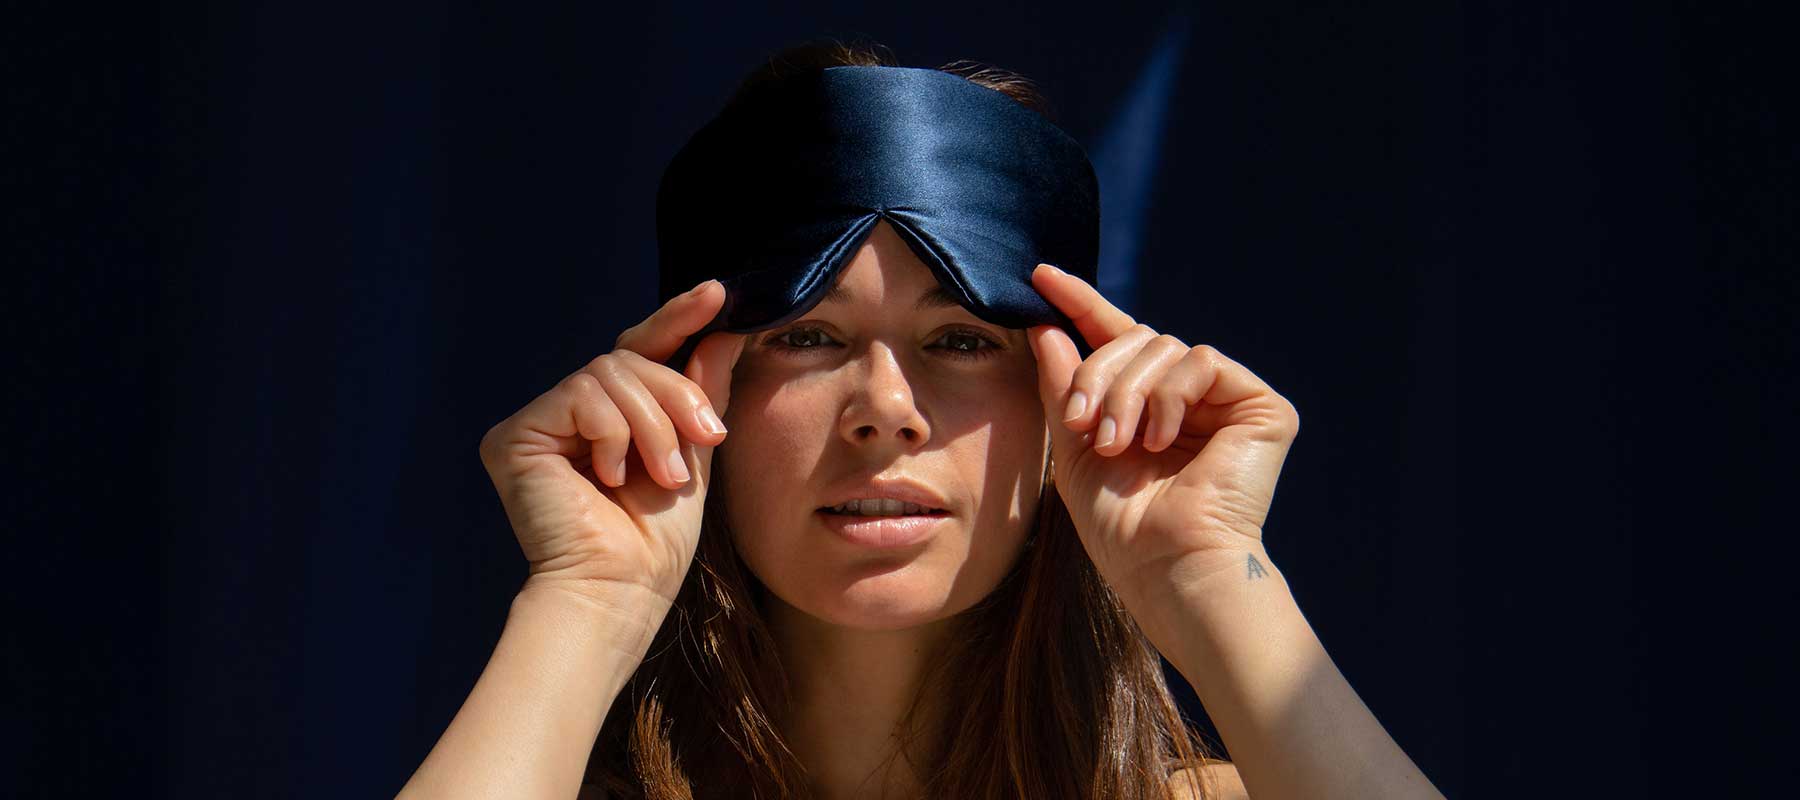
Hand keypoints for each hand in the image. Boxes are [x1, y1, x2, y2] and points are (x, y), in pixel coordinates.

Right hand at [478, 280, 744, 603]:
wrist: (622, 590)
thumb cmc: (654, 540)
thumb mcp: (693, 453)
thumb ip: (701, 393)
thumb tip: (726, 332)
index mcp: (610, 418)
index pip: (641, 352)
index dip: (677, 319)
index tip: (718, 293)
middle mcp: (569, 414)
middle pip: (630, 359)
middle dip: (676, 396)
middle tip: (703, 441)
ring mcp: (540, 423)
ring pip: (609, 373)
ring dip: (652, 423)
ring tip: (661, 474)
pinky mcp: (514, 436)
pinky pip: (580, 395)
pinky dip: (612, 433)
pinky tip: (609, 475)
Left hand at [1025, 264, 1300, 596]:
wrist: (1168, 567)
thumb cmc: (1123, 527)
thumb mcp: (1076, 448)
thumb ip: (1063, 387)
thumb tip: (1044, 326)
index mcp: (1147, 406)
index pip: (1115, 339)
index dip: (1081, 304)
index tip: (1042, 275)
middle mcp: (1189, 398)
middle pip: (1134, 337)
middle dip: (1097, 375)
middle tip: (1085, 425)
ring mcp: (1227, 400)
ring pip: (1162, 345)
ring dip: (1127, 392)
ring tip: (1121, 444)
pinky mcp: (1261, 407)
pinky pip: (1201, 360)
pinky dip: (1169, 396)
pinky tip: (1162, 440)